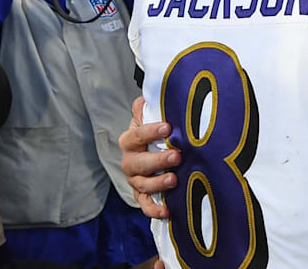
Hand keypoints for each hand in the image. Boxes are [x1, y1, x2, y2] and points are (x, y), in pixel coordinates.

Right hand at [119, 97, 179, 219]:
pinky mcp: (143, 196)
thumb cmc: (156, 133)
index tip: (168, 127)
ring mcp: (136, 180)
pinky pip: (145, 205)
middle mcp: (130, 161)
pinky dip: (155, 210)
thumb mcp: (152, 117)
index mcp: (130, 140)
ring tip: (175, 178)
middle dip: (157, 160)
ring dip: (158, 183)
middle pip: (138, 163)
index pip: (136, 135)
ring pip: (142, 184)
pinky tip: (168, 210)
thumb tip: (146, 97)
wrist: (154, 152)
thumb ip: (148, 107)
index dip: (150, 131)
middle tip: (177, 155)